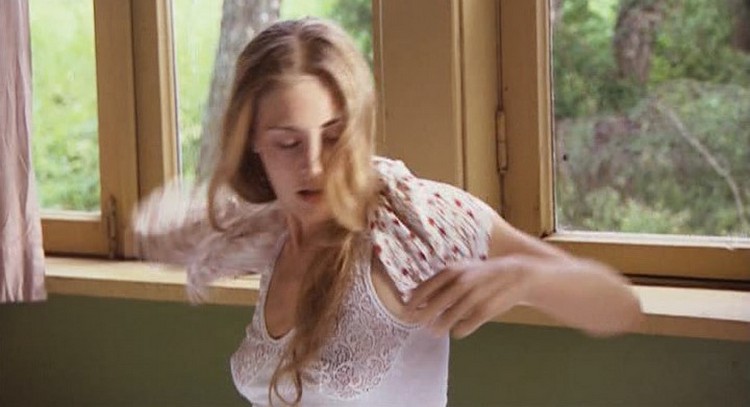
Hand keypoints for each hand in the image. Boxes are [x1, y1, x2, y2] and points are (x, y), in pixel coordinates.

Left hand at [406, 257, 531, 338]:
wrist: (516, 274)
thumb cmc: (481, 273)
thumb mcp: (461, 270)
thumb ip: (440, 282)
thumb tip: (413, 295)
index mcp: (453, 271)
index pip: (427, 287)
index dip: (414, 300)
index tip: (405, 310)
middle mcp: (462, 282)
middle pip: (436, 303)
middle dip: (423, 315)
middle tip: (415, 323)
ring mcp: (474, 296)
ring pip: (450, 316)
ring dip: (440, 325)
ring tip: (435, 331)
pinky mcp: (486, 310)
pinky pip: (467, 325)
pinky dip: (460, 330)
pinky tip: (457, 331)